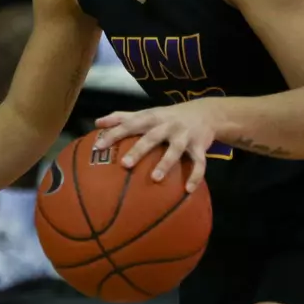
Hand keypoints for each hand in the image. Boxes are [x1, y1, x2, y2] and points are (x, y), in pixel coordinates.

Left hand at [93, 98, 223, 191]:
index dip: (114, 134)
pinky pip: (199, 162)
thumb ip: (122, 117)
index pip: (130, 124)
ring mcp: (184, 136)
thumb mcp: (147, 113)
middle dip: (139, 150)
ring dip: (165, 163)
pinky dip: (195, 176)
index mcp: (152, 117)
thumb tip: (97, 122)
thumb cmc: (168, 116)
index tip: (98, 146)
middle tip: (124, 164)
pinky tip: (188, 190)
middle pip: (152, 137)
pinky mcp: (200, 146)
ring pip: (175, 150)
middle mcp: (168, 125)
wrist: (206, 112)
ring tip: (155, 179)